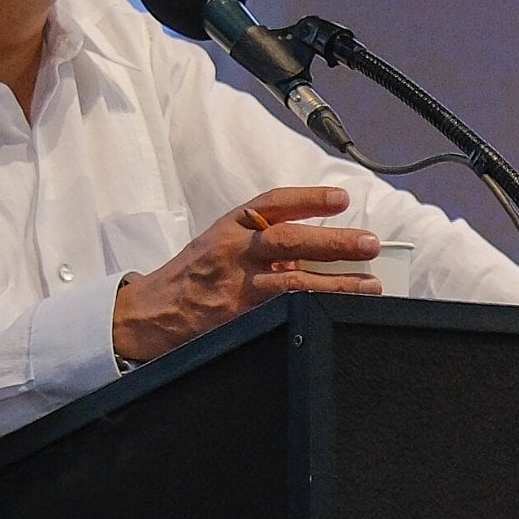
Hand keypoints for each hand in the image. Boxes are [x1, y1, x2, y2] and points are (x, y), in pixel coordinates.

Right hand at [112, 187, 379, 362]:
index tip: (342, 199)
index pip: (273, 203)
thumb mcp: (219, 246)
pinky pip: (283, 314)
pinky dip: (312, 312)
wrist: (148, 315)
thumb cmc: (192, 278)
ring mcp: (236, 288)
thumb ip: (261, 243)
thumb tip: (317, 250)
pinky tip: (337, 314)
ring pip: (293, 283)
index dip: (309, 199)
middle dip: (334, 242)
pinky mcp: (238, 319)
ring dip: (336, 285)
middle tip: (369, 243)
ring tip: (370, 286)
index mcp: (230, 227)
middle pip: (290, 241)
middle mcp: (233, 252)